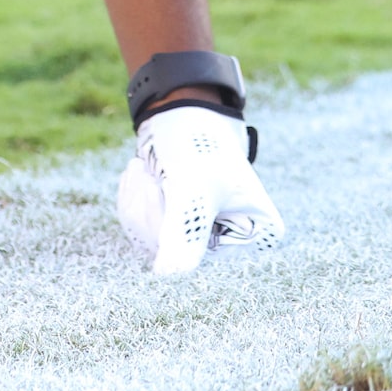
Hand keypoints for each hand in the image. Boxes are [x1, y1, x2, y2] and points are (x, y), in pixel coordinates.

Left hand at [115, 103, 284, 274]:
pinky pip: (141, 232)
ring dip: (139, 201)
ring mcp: (201, 238)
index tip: (179, 184)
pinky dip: (134, 200)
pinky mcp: (175, 230)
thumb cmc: (197, 146)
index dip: (176, 220)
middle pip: (174, 254)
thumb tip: (167, 275)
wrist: (177, 114)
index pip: (200, 254)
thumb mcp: (190, 187)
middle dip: (151, 209)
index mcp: (257, 234)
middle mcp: (232, 243)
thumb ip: (182, 231)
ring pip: (152, 243)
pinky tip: (143, 176)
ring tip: (149, 172)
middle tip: (156, 175)